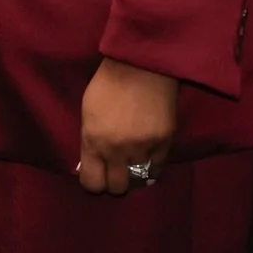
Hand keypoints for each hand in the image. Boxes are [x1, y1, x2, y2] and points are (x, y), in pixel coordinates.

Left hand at [77, 57, 177, 195]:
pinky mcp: (164, 142)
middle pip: (117, 188)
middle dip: (115, 182)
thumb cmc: (108, 84)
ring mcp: (142, 147)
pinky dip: (151, 167)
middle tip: (116, 171)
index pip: (92, 183)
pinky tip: (147, 159)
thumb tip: (91, 164)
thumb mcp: (87, 113)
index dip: (94, 182)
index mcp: (93, 141)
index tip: (97, 176)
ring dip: (134, 174)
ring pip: (139, 180)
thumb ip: (89, 141)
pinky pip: (157, 168)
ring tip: (133, 163)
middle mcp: (117, 150)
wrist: (140, 65)